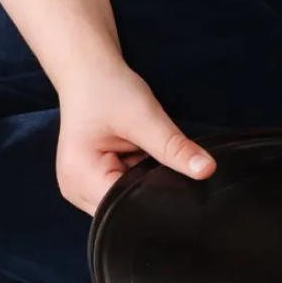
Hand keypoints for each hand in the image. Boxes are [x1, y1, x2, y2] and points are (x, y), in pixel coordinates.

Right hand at [53, 64, 211, 213]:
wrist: (87, 71)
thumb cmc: (107, 88)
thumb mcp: (144, 116)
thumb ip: (174, 147)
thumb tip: (207, 170)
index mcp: (80, 177)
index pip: (124, 208)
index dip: (154, 199)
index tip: (177, 182)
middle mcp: (74, 190)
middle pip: (122, 211)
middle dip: (148, 190)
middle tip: (160, 161)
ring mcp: (80, 188)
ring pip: (124, 203)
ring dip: (141, 183)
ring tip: (144, 155)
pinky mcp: (90, 181)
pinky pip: (120, 192)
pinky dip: (135, 178)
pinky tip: (137, 157)